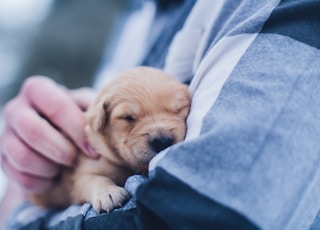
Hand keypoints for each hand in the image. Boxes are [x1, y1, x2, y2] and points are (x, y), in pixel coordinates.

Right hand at [0, 76, 98, 192]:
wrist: (54, 133)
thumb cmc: (75, 117)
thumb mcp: (85, 106)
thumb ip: (93, 108)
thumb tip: (110, 117)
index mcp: (38, 90)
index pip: (57, 106)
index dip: (77, 130)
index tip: (94, 151)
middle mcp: (16, 108)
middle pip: (33, 130)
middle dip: (60, 150)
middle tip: (75, 160)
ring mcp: (6, 133)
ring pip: (21, 155)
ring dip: (48, 167)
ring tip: (64, 168)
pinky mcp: (3, 157)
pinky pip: (16, 174)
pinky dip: (39, 181)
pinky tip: (53, 178)